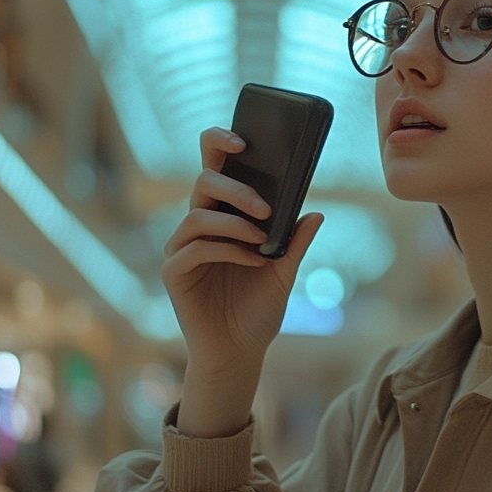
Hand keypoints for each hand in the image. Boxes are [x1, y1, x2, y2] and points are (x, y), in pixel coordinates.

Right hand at [163, 127, 322, 436]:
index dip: (218, 144)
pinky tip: (253, 260)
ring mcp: (182, 249)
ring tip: (262, 238)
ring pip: (198, 215)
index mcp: (223, 216)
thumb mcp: (285, 273)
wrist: (240, 353)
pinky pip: (195, 248)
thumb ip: (295, 243)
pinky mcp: (175, 273)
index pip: (214, 168)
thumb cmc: (258, 310)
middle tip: (265, 206)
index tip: (242, 138)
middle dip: (235, 188)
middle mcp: (198, 226)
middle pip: (203, 183)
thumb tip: (316, 212)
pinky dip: (227, 250)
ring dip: (234, 223)